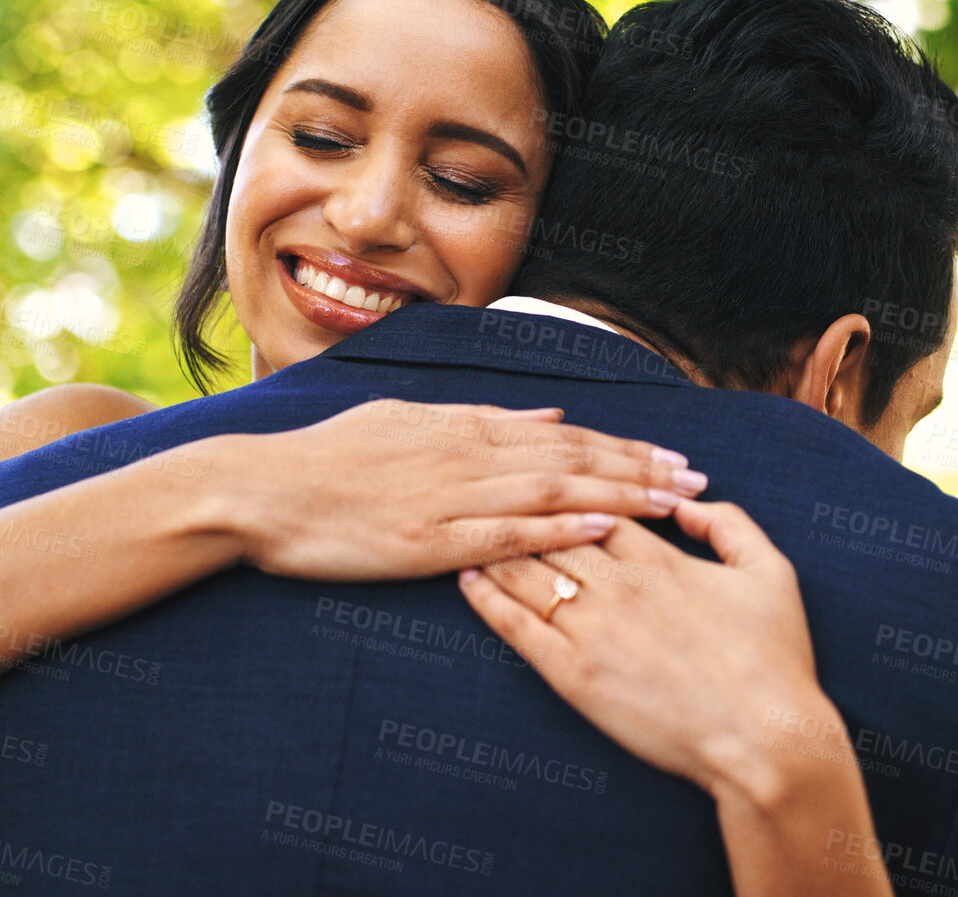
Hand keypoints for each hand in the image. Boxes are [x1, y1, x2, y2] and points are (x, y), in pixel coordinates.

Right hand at [198, 399, 707, 579]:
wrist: (260, 491)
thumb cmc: (327, 459)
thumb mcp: (407, 420)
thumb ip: (481, 420)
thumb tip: (546, 416)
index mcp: (464, 427)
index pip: (563, 437)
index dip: (623, 447)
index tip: (672, 457)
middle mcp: (468, 455)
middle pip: (574, 461)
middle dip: (641, 470)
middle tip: (697, 480)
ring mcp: (451, 497)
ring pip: (554, 493)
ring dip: (620, 497)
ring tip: (671, 505)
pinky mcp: (431, 540)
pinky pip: (508, 535)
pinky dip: (560, 532)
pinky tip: (603, 535)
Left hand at [457, 501, 836, 798]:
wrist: (765, 740)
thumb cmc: (775, 660)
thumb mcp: (772, 573)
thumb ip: (730, 526)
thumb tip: (686, 503)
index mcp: (661, 559)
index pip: (597, 505)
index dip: (570, 492)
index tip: (544, 481)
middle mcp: (619, 586)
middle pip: (551, 530)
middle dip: (520, 509)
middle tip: (485, 492)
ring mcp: (592, 630)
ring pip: (527, 571)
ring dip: (495, 545)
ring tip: (468, 526)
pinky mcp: (573, 675)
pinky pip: (515, 626)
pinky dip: (486, 598)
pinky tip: (467, 579)